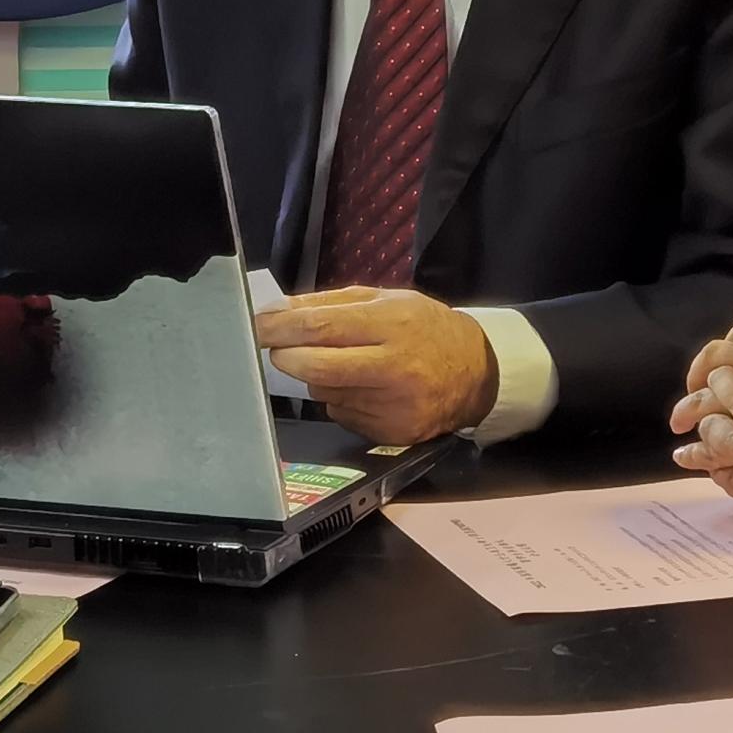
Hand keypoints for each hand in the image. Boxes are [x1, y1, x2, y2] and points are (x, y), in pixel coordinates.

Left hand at [256, 286, 498, 442]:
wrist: (477, 373)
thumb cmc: (425, 328)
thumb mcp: (386, 300)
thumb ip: (330, 303)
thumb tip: (278, 311)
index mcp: (392, 325)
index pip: (322, 327)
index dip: (280, 328)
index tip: (255, 326)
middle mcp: (393, 368)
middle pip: (317, 367)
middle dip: (286, 357)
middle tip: (278, 348)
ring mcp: (392, 406)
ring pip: (325, 392)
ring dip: (318, 376)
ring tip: (346, 362)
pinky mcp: (391, 433)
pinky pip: (341, 413)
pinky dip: (339, 399)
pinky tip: (364, 387)